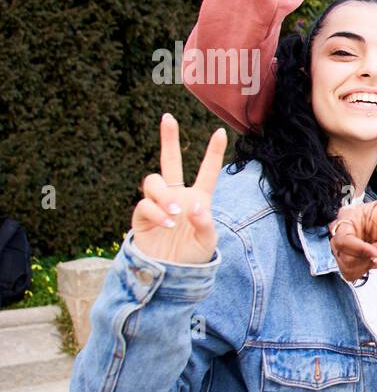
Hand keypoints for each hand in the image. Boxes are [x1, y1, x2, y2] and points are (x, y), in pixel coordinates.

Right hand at [132, 114, 227, 263]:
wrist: (170, 274)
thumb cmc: (192, 257)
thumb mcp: (208, 242)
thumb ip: (205, 224)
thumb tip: (193, 207)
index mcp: (198, 199)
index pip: (207, 172)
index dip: (213, 153)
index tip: (220, 131)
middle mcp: (177, 196)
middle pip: (170, 161)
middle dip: (169, 139)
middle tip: (168, 117)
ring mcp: (158, 204)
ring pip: (153, 181)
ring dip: (165, 196)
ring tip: (176, 214)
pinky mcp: (142, 215)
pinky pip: (145, 204)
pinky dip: (157, 212)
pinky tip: (168, 224)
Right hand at [328, 140, 376, 277]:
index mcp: (349, 217)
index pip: (342, 236)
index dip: (360, 247)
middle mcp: (344, 232)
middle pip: (341, 252)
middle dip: (368, 256)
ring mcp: (346, 249)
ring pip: (346, 264)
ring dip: (370, 263)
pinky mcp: (351, 263)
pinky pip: (349, 274)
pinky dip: (366, 271)